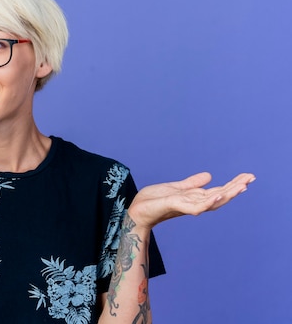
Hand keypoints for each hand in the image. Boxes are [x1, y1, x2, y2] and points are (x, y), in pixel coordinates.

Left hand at [127, 172, 255, 229]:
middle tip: (251, 178)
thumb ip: (192, 183)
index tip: (248, 177)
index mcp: (194, 198)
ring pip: (211, 201)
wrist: (137, 211)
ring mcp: (186, 206)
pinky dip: (208, 201)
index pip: (219, 191)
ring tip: (241, 186)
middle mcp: (193, 203)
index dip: (233, 184)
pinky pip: (195, 206)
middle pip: (220, 196)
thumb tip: (210, 176)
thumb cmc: (153, 201)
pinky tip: (218, 193)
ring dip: (227, 193)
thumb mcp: (175, 188)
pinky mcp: (176, 206)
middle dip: (236, 187)